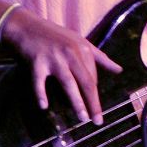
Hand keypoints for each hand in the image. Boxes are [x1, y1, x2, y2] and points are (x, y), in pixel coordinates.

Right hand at [1, 7, 122, 124]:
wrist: (27, 25)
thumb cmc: (55, 35)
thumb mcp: (80, 42)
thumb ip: (100, 57)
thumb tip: (119, 70)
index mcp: (83, 48)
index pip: (92, 76)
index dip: (94, 94)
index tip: (96, 110)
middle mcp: (70, 52)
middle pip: (85, 80)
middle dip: (92, 101)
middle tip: (97, 121)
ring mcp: (54, 57)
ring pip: (68, 82)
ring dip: (76, 101)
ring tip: (82, 117)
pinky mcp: (37, 61)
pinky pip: (39, 81)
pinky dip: (41, 93)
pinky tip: (44, 106)